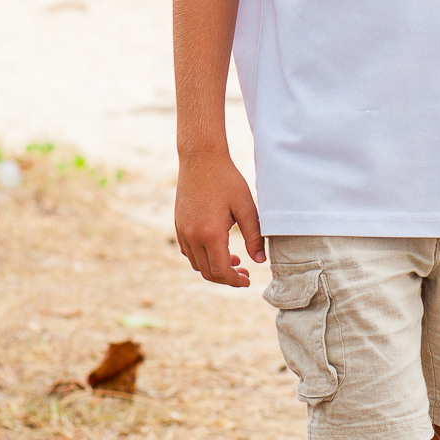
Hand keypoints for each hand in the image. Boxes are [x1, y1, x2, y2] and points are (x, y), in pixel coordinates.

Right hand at [174, 151, 264, 286]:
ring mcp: (183, 231)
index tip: (248, 280)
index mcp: (210, 234)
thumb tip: (260, 261)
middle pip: (207, 272)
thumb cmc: (227, 180)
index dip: (235, 281)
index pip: (221, 271)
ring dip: (214, 268)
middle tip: (244, 273)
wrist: (201, 158)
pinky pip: (188, 251)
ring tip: (234, 260)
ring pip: (196, 263)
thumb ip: (254, 236)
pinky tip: (216, 248)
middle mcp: (192, 236)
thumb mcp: (246, 207)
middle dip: (226, 278)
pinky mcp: (179, 224)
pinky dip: (202, 257)